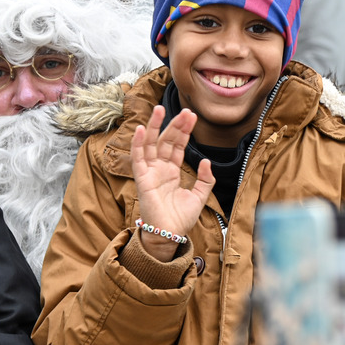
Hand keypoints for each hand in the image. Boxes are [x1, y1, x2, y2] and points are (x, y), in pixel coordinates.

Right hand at [130, 105, 214, 260]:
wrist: (170, 235)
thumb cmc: (181, 219)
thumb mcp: (199, 196)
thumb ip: (205, 179)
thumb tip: (206, 161)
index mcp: (172, 172)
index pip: (177, 146)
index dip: (184, 131)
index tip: (192, 116)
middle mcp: (159, 169)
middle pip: (166, 141)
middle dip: (175, 125)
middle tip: (186, 111)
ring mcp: (150, 173)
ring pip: (151, 144)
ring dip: (154, 126)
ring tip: (160, 108)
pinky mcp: (142, 179)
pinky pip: (138, 158)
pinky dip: (139, 143)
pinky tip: (143, 129)